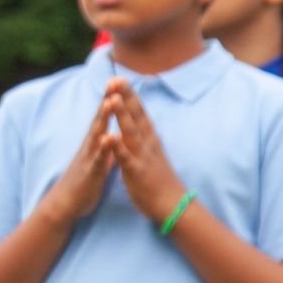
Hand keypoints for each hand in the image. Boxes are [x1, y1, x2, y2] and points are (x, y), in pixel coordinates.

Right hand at [36, 90, 117, 227]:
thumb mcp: (98, 160)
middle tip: (114, 81)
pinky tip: (109, 137)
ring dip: (103, 118)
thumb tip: (115, 134)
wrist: (64, 205)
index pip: (104, 117)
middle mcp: (90, 146)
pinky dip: (104, 148)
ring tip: (110, 101)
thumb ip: (106, 147)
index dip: (111, 99)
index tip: (119, 81)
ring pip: (97, 134)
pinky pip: (98, 158)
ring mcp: (89, 158)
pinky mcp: (90, 172)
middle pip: (99, 119)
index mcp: (95, 143)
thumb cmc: (83, 182)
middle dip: (107, 100)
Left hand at [102, 80, 187, 224]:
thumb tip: (139, 124)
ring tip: (112, 99)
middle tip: (116, 77)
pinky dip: (118, 147)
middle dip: (126, 96)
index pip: (139, 111)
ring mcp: (143, 156)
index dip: (129, 94)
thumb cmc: (158, 179)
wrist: (172, 204)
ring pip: (131, 131)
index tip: (120, 77)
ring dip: (122, 115)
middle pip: (136, 115)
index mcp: (148, 138)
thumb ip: (143, 138)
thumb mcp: (150, 152)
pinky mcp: (137, 171)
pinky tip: (109, 136)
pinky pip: (126, 158)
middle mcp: (147, 143)